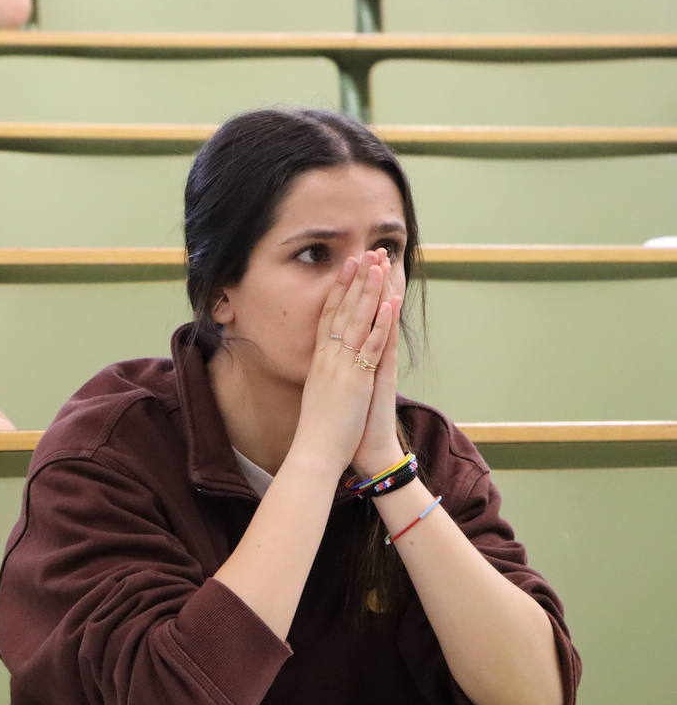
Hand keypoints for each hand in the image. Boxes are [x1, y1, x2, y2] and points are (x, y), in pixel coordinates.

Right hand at [290, 249, 398, 474]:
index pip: (328, 316)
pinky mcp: (357, 378)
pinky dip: (381, 323)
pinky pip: (371, 345)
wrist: (315, 451)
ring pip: (358, 321)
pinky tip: (388, 302)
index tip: (345, 268)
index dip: (337, 290)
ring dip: (369, 291)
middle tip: (363, 253)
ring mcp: (342, 366)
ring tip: (377, 265)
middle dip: (354, 281)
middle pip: (342, 311)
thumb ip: (323, 376)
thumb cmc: (317, 431)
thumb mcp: (317, 395)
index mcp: (319, 361)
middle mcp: (329, 358)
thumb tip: (324, 367)